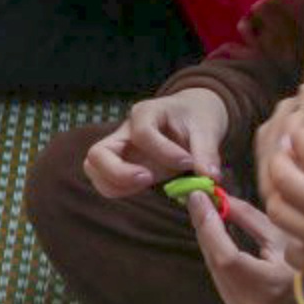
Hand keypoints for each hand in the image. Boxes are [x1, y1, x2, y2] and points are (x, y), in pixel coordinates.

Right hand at [85, 87, 230, 196]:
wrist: (190, 115)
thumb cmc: (196, 117)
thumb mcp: (207, 129)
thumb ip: (207, 153)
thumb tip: (210, 179)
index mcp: (145, 113)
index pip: (141, 133)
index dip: (163, 151)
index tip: (188, 163)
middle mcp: (124, 131)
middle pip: (97, 153)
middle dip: (118, 172)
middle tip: (148, 180)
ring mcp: (119, 149)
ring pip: (94, 169)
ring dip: (115, 184)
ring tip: (147, 186)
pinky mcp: (121, 164)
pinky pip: (105, 180)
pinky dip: (119, 189)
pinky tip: (146, 189)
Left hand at [189, 189, 302, 303]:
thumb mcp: (283, 237)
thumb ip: (249, 219)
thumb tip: (222, 200)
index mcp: (268, 287)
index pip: (226, 257)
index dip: (209, 225)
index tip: (200, 198)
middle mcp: (249, 302)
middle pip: (214, 260)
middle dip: (203, 225)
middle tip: (198, 197)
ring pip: (212, 265)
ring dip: (206, 236)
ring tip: (204, 208)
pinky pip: (217, 272)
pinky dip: (213, 249)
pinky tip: (212, 230)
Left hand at [262, 131, 303, 280]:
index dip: (301, 139)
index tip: (296, 132)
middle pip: (284, 176)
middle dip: (278, 162)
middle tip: (281, 157)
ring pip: (277, 209)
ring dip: (277, 198)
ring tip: (283, 193)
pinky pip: (288, 248)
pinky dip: (290, 242)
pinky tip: (299, 239)